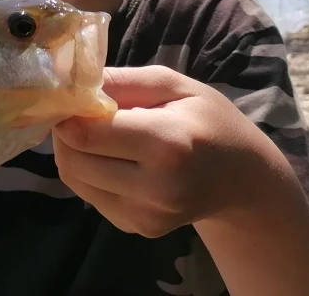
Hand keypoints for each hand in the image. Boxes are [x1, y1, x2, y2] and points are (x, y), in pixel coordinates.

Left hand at [51, 65, 283, 237]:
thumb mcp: (173, 85)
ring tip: (99, 134)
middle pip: (72, 158)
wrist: (242, 179)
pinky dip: (87, 171)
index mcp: (168, 144)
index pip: (85, 133)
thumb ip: (120, 81)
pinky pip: (88, 194)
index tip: (73, 97)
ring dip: (73, 151)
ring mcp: (146, 215)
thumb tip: (68, 82)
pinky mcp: (137, 228)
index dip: (68, 112)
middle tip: (82, 114)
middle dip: (66, 131)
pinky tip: (113, 158)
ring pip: (73, 177)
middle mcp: (156, 188)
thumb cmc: (208, 121)